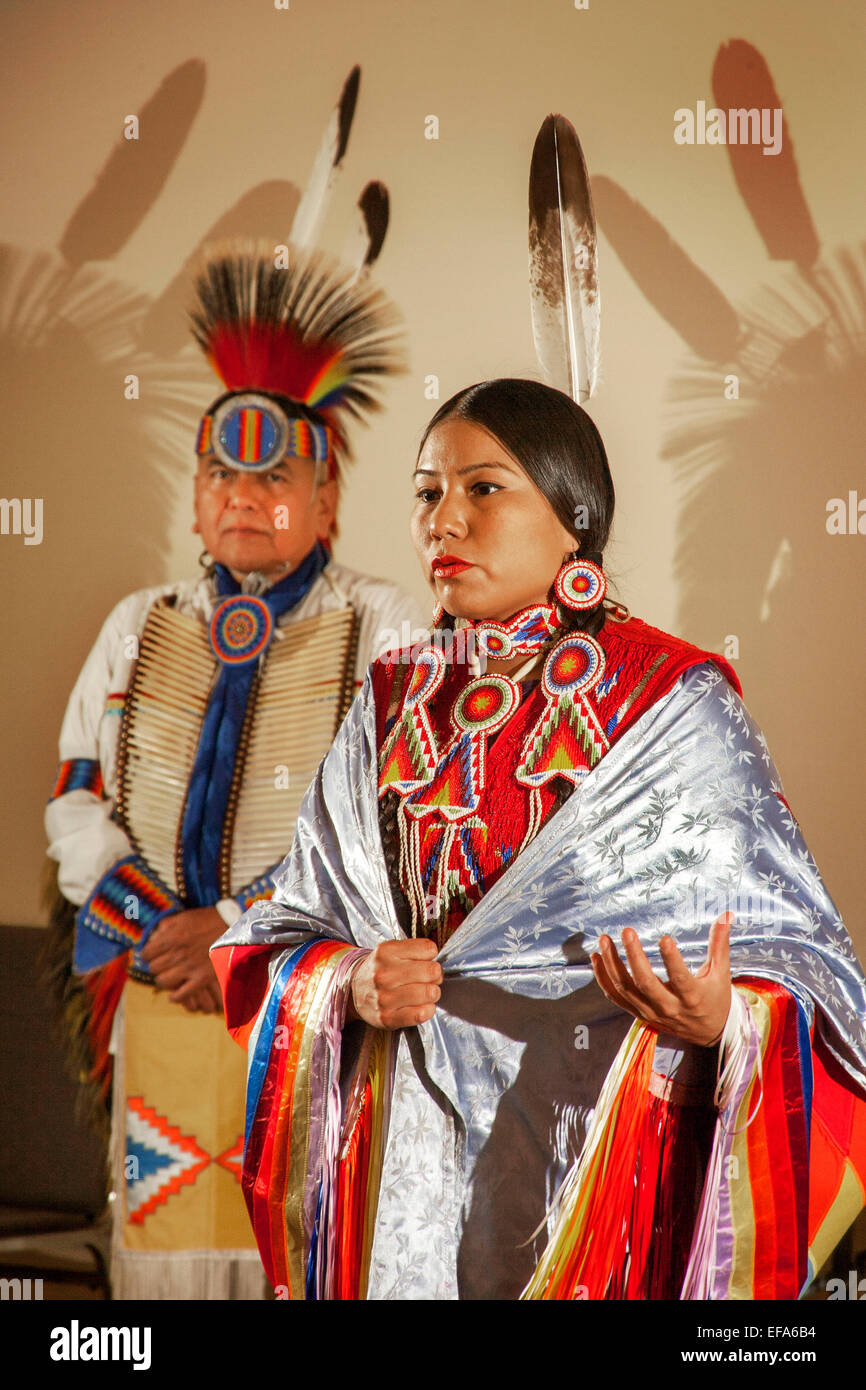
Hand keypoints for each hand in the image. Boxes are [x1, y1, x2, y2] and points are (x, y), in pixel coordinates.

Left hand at [141, 907, 225, 1013]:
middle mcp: (178, 954)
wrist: (235, 928)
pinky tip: (175, 993)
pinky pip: (181, 994)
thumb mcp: (184, 917)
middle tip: (163, 964)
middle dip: (156, 966)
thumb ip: (165, 926)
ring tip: (170, 976)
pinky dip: (176, 996)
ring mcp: (189, 968)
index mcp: (172, 937)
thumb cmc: (209, 920)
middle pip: (153, 968)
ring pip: (163, 982)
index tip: (152, 955)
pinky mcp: (202, 979)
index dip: (148, 954)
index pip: (146, 953)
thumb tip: (152, 938)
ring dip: (164, 980)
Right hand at [347, 938, 442, 1029]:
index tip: (425, 961)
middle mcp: (383, 975)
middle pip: (432, 971)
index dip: (431, 956)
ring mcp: (384, 998)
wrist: (353, 992)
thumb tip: (437, 956)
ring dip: (432, 993)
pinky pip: (422, 1013)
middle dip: (435, 975)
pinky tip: (421, 1006)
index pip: (429, 949)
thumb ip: (414, 948)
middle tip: (427, 979)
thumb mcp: (390, 950)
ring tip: (423, 992)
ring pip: (430, 992)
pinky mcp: (388, 1018)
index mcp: (386, 952)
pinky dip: (428, 1009)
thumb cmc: (379, 971)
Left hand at [590, 914, 731, 1046]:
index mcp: (692, 997)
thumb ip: (719, 944)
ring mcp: (651, 1012)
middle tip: (627, 931)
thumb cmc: (715, 998)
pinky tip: (596, 957)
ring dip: (612, 964)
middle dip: (634, 957)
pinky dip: (603, 978)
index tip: (664, 938)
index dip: (672, 960)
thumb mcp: (721, 973)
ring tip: (604, 940)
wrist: (708, 1033)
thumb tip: (726, 915)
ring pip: (626, 989)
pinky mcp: (639, 1013)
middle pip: (646, 984)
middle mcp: (669, 1007)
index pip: (680, 979)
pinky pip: (616, 997)